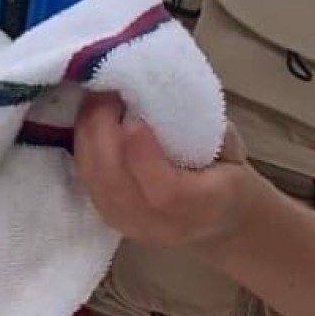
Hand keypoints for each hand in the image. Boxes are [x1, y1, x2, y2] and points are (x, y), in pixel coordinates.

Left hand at [73, 93, 263, 248]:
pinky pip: (86, 178)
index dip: (143, 155)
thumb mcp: (231, 149)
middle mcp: (162, 224)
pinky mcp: (108, 215)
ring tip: (96, 98)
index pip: (166, 191)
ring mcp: (130, 224)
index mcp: (206, 207)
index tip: (134, 118)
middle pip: (117, 182)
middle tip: (106, 90)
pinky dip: (83, 144)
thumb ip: (205, 128)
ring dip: (88, 132)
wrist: (219, 223)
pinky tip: (89, 118)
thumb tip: (168, 93)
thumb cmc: (227, 176)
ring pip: (95, 178)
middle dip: (103, 130)